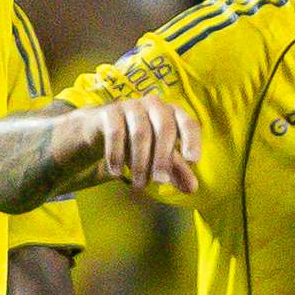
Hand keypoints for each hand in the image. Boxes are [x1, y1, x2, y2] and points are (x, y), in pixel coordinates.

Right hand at [67, 94, 202, 195]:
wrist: (101, 130)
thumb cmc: (139, 143)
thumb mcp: (158, 157)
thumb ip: (176, 171)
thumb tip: (192, 189)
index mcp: (172, 114)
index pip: (188, 124)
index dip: (192, 140)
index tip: (192, 161)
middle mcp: (155, 105)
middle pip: (165, 128)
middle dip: (164, 158)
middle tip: (160, 182)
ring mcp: (132, 105)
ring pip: (140, 133)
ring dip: (140, 163)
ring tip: (139, 185)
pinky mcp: (110, 111)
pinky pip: (116, 132)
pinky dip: (117, 155)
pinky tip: (117, 173)